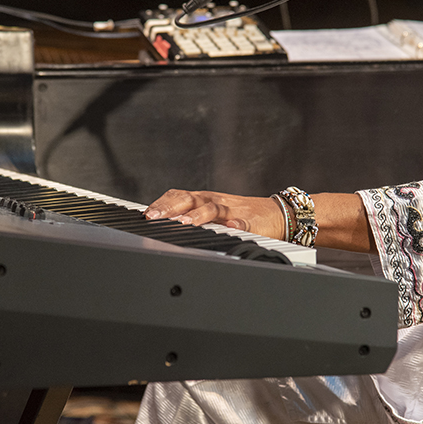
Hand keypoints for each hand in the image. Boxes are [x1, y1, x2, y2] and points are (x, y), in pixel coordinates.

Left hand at [144, 189, 286, 240]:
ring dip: (198, 215)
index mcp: (204, 200)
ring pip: (213, 209)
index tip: (146, 215)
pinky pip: (244, 222)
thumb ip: (191, 215)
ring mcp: (232, 210)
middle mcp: (215, 201)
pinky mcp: (251, 222)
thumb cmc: (241, 215)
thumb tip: (162, 222)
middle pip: (190, 199)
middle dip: (170, 208)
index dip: (162, 204)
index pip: (178, 196)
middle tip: (155, 217)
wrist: (276, 214)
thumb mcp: (212, 214)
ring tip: (185, 223)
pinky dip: (237, 224)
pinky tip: (233, 226)